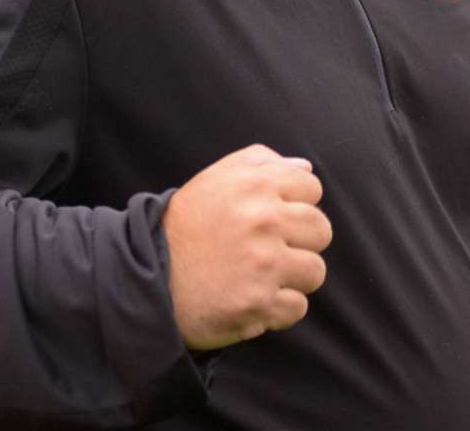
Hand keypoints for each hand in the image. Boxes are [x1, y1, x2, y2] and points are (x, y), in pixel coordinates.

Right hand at [162, 143, 332, 349]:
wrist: (148, 279)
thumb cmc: (185, 227)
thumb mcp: (214, 179)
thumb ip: (260, 162)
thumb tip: (304, 167)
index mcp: (256, 185)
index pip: (312, 188)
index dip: (295, 203)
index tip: (274, 217)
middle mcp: (264, 221)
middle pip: (321, 230)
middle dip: (300, 241)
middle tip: (270, 249)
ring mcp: (264, 264)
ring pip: (315, 270)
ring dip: (293, 277)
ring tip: (262, 276)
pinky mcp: (259, 303)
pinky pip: (298, 307)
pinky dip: (279, 308)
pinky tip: (253, 298)